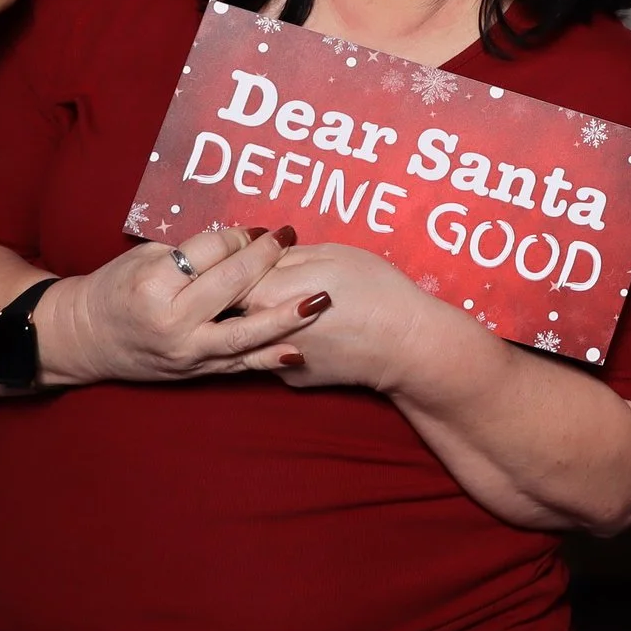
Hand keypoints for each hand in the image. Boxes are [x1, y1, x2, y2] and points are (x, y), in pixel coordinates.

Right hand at [38, 224, 317, 386]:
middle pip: (233, 285)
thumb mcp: (145, 258)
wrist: (85, 338)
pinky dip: (269, 359)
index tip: (257, 229)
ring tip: (321, 300)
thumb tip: (242, 238)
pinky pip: (238, 366)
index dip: (238, 237)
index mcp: (154, 285)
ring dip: (285, 317)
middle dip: (267, 260)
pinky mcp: (194, 372)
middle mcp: (170, 321)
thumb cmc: (116, 289)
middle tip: (291, 238)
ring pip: (243, 333)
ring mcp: (184, 351)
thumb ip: (191, 251)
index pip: (210, 253)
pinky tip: (300, 351)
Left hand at [238, 241, 439, 390]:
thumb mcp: (332, 254)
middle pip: (228, 307)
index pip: (226, 273)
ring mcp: (272, 360)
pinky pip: (272, 353)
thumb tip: (262, 252)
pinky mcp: (288, 378)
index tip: (239, 253)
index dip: (231, 261)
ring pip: (247, 333)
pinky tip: (307, 332)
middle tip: (251, 276)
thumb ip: (286, 253)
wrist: (404, 344)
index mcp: (266, 293)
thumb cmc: (375, 290)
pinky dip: (279, 340)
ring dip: (252, 317)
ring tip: (279, 303)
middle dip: (231, 290)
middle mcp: (258, 331)